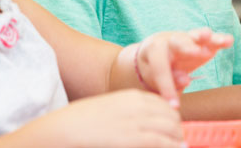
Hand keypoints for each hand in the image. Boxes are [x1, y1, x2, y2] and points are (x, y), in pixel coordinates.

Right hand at [1, 90, 183, 147]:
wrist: (61, 130)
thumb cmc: (79, 123)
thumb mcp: (106, 110)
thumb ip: (125, 114)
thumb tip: (139, 125)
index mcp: (130, 97)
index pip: (163, 104)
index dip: (172, 118)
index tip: (174, 129)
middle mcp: (136, 106)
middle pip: (170, 116)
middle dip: (177, 130)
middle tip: (178, 141)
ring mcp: (134, 122)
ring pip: (169, 129)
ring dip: (176, 139)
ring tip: (179, 146)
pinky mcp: (131, 139)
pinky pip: (160, 141)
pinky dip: (171, 146)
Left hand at [135, 28, 232, 104]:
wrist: (156, 52)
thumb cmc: (154, 68)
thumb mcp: (155, 78)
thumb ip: (169, 81)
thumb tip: (185, 80)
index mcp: (154, 50)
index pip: (160, 68)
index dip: (167, 87)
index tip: (174, 106)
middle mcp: (170, 40)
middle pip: (178, 43)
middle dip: (187, 48)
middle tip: (196, 53)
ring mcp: (187, 38)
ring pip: (195, 36)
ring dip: (205, 37)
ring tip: (211, 37)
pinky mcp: (202, 41)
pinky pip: (211, 39)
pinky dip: (219, 39)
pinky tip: (228, 41)